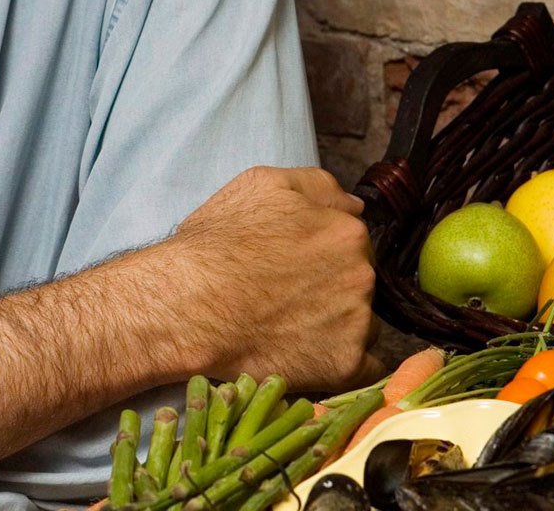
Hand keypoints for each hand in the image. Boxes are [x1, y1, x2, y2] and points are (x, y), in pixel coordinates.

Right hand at [137, 166, 382, 391]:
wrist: (189, 303)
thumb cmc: (218, 241)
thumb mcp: (261, 185)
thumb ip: (317, 185)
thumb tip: (354, 205)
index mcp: (347, 231)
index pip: (351, 239)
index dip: (319, 248)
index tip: (291, 259)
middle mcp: (362, 275)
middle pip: (358, 279)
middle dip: (330, 283)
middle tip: (284, 290)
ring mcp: (357, 323)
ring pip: (361, 321)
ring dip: (336, 322)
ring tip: (287, 322)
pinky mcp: (345, 366)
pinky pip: (364, 368)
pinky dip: (340, 361)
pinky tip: (306, 352)